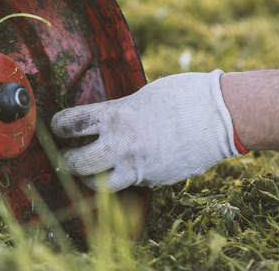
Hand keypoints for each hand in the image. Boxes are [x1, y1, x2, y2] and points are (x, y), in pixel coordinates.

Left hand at [50, 70, 245, 191]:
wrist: (221, 116)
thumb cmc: (184, 96)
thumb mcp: (143, 95)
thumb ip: (120, 111)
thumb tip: (105, 120)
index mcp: (116, 116)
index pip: (71, 124)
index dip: (58, 126)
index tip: (57, 127)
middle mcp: (121, 144)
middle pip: (76, 163)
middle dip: (66, 161)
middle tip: (67, 157)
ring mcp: (138, 166)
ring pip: (99, 184)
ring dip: (90, 178)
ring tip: (90, 171)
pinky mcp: (154, 180)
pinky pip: (131, 184)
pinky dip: (125, 178)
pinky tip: (130, 167)